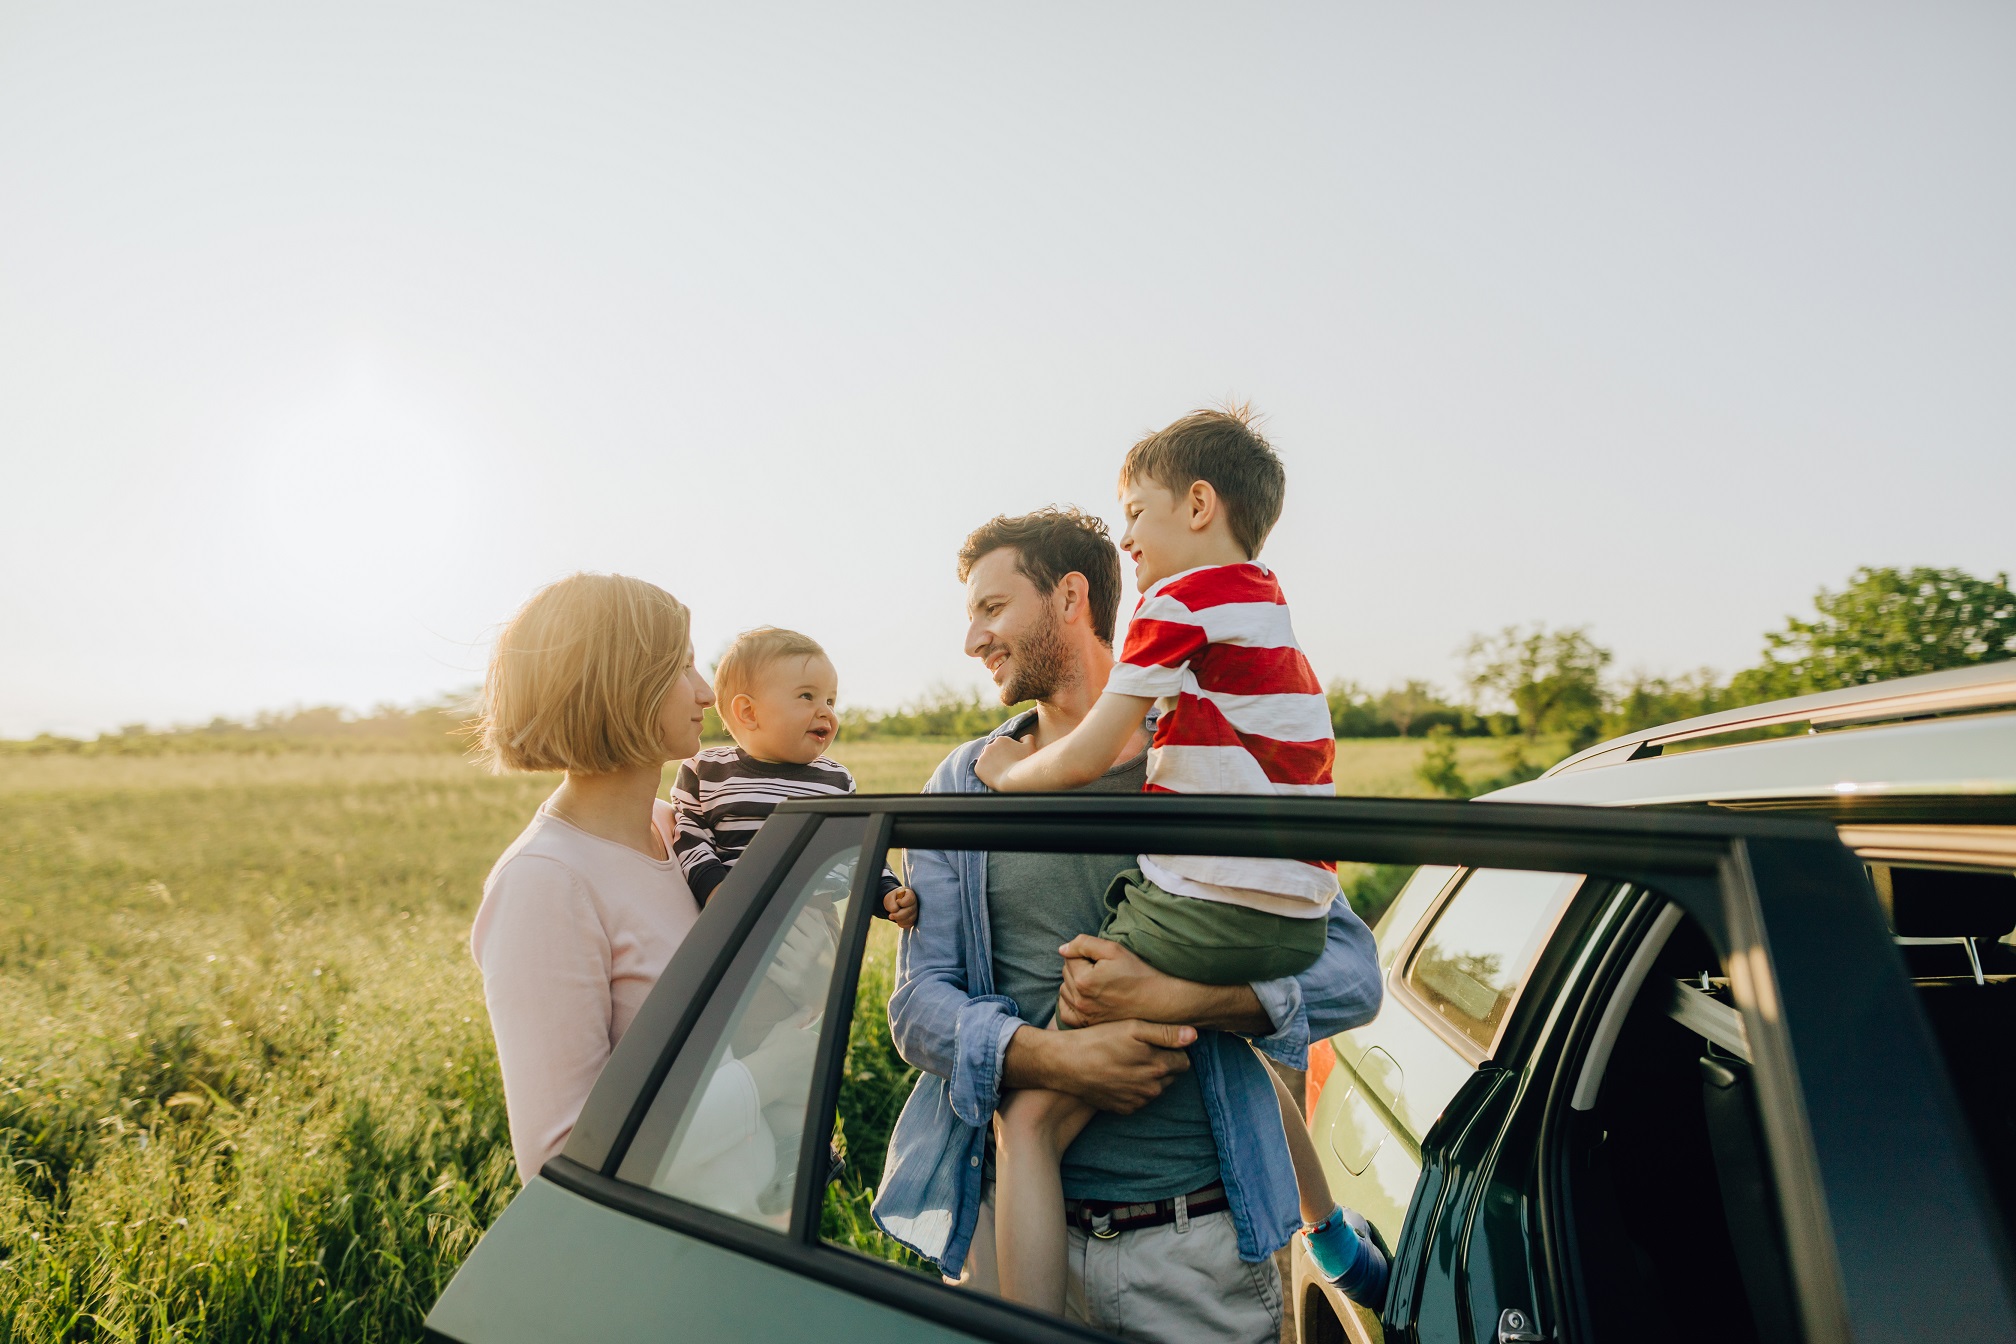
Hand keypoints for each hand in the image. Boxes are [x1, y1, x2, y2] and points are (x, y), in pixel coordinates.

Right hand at [742, 1012, 821, 1106]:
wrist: (765, 1075)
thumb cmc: (773, 1049)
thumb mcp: (784, 1027)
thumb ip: (799, 1017)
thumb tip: (809, 1009)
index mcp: (817, 1042)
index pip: (816, 1043)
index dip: (804, 1047)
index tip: (794, 1052)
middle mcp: (822, 1058)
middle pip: (818, 1058)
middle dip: (808, 1060)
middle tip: (791, 1064)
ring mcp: (819, 1076)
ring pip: (816, 1073)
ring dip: (807, 1073)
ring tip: (790, 1076)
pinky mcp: (814, 1091)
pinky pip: (812, 1090)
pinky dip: (804, 1088)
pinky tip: (792, 1087)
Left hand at [763, 905, 836, 1008]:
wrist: (826, 997)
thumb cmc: (824, 964)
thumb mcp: (827, 940)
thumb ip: (816, 918)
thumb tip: (801, 902)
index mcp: (820, 937)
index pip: (795, 915)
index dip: (782, 912)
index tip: (773, 911)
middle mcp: (810, 949)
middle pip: (783, 927)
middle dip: (771, 925)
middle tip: (760, 923)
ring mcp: (799, 966)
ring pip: (774, 943)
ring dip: (764, 940)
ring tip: (756, 937)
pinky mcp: (789, 981)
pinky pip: (768, 965)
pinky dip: (760, 959)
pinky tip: (755, 956)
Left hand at [883, 885, 917, 928]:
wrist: (893, 903)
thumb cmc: (893, 899)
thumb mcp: (890, 898)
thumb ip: (892, 903)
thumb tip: (895, 911)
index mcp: (910, 894)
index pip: (910, 899)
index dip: (902, 902)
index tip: (897, 901)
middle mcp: (915, 903)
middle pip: (910, 911)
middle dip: (898, 915)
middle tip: (890, 915)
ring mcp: (915, 911)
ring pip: (910, 919)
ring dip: (899, 920)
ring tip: (893, 916)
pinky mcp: (913, 919)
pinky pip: (909, 924)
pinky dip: (902, 924)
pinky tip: (898, 920)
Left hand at [973, 733, 1034, 790]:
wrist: (1015, 778)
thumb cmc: (1024, 762)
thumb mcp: (1030, 746)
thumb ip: (1027, 738)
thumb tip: (1021, 739)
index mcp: (1001, 740)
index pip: (1002, 746)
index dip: (1007, 754)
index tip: (1011, 761)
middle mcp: (989, 746)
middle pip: (993, 752)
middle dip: (998, 758)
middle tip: (1006, 767)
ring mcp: (982, 756)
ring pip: (986, 761)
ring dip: (991, 765)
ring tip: (1000, 772)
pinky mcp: (978, 767)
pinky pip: (981, 770)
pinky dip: (986, 773)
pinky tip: (994, 777)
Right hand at [1005, 1019, 1196, 1114]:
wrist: (1066, 1064)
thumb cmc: (1099, 1040)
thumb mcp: (1133, 1027)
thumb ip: (1166, 1032)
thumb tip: (1194, 1035)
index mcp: (1159, 1066)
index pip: (1184, 1060)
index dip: (1172, 1048)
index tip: (1155, 1041)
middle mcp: (1153, 1088)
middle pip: (1171, 1075)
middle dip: (1162, 1062)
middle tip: (1140, 1048)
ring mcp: (1138, 1101)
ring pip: (1156, 1087)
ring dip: (1149, 1076)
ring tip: (1126, 1060)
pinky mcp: (1124, 1109)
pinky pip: (1139, 1098)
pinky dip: (1134, 1088)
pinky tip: (1118, 1074)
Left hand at [1055, 935, 1191, 1027]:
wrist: (1156, 1000)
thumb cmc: (1137, 973)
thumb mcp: (1113, 950)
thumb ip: (1084, 944)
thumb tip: (1062, 949)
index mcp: (1084, 980)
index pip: (1068, 957)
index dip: (1085, 954)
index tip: (1102, 959)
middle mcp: (1080, 1000)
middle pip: (1066, 973)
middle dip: (1080, 967)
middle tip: (1102, 970)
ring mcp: (1083, 1015)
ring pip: (1065, 989)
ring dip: (1075, 983)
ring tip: (1098, 983)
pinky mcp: (1087, 1024)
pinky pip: (1065, 1010)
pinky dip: (1071, 1002)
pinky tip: (1085, 997)